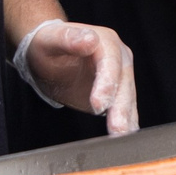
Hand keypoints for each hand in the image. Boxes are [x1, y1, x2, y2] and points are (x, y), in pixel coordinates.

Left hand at [17, 20, 137, 134]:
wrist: (48, 55)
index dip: (106, 84)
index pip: (111, 63)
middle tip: (117, 129)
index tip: (99, 105)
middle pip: (124, 83)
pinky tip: (124, 136)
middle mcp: (118, 58)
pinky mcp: (114, 94)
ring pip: (127, 98)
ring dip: (125, 118)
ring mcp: (119, 77)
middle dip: (121, 107)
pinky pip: (123, 108)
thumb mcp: (51, 39)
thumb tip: (90, 39)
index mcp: (106, 41)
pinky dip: (125, 121)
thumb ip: (69, 38)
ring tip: (121, 135)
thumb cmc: (48, 44)